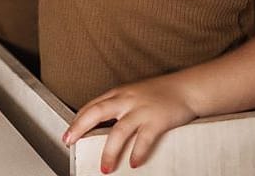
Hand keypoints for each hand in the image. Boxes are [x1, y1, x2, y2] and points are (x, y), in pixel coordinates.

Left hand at [62, 74, 196, 171]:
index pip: (93, 105)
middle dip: (81, 128)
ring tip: (105, 167)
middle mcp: (127, 100)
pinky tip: (133, 163)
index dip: (78, 120)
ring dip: (110, 150)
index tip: (67, 134)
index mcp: (120, 93)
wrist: (186, 88)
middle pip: (98, 112)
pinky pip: (144, 138)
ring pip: (119, 130)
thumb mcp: (134, 94)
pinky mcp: (157, 120)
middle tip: (70, 142)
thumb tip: (99, 124)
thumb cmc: (159, 93)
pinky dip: (138, 152)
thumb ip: (118, 105)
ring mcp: (142, 109)